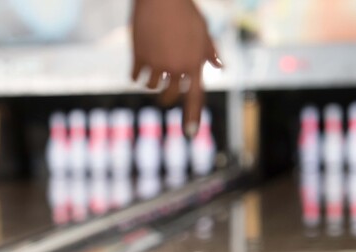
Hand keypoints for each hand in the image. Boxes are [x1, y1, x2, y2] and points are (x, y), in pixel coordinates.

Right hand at [130, 0, 221, 135]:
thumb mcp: (203, 29)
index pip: (196, 96)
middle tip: (163, 92)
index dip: (193, 116)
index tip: (190, 134)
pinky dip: (136, 73)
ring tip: (151, 66)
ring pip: (150, 87)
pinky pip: (135, 77)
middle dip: (166, 96)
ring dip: (150, 81)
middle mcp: (178, 67)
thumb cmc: (184, 10)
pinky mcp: (140, 57)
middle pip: (169, 96)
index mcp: (195, 62)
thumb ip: (209, 51)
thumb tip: (220, 67)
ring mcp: (158, 63)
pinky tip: (138, 62)